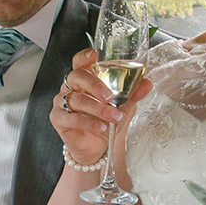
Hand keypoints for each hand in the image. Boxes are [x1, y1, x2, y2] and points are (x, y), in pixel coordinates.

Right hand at [49, 48, 152, 166]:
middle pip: (77, 77)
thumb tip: (147, 83)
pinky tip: (101, 126)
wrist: (98, 148)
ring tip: (114, 116)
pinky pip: (72, 118)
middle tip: (110, 96)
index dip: (84, 57)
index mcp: (84, 80)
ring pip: (77, 100)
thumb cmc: (105, 122)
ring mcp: (62, 103)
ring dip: (98, 108)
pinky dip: (88, 122)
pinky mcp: (58, 119)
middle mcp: (71, 88)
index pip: (80, 62)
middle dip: (94, 84)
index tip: (94, 55)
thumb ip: (132, 94)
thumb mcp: (122, 106)